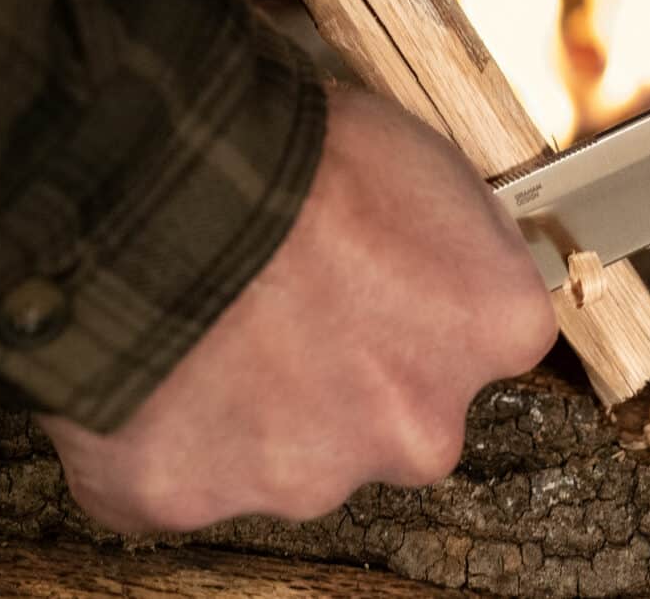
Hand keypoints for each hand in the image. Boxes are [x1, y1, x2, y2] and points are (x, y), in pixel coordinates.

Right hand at [38, 90, 556, 532]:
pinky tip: (156, 368)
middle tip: (291, 306)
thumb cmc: (307, 151)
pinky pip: (190, 472)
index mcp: (493, 329)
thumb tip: (450, 263)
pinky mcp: (194, 497)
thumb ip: (462, 239)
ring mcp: (310, 475)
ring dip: (265, 408)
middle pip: (398, 414)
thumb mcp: (430, 159)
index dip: (425, 309)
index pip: (483, 338)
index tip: (378, 279)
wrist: (164, 181)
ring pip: (295, 453)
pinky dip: (175, 433)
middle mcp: (421, 428)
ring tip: (212, 328)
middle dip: (355, 377)